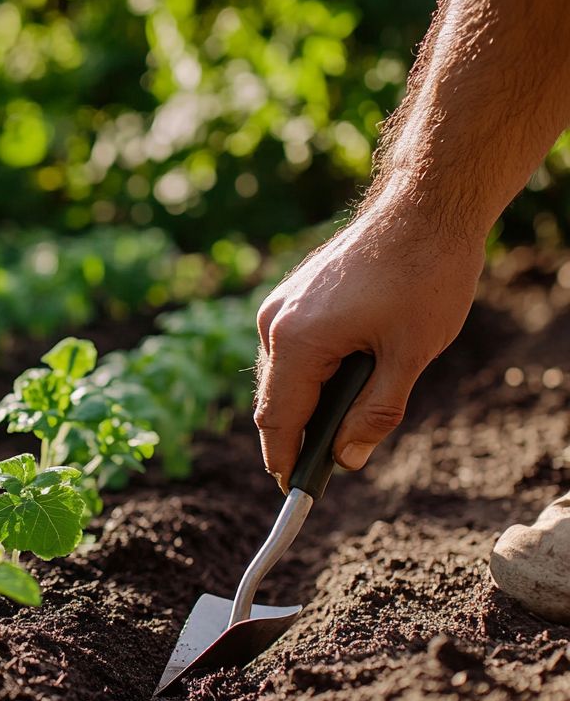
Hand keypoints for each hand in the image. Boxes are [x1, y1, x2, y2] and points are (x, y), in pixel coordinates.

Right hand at [253, 199, 483, 490]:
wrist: (425, 206)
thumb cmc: (424, 275)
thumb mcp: (410, 356)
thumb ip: (376, 414)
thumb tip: (348, 459)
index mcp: (297, 341)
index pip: (279, 420)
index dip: (285, 462)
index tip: (294, 494)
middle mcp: (275, 323)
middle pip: (275, 401)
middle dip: (298, 436)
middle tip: (329, 466)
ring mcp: (280, 306)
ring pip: (283, 376)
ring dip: (309, 403)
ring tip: (348, 420)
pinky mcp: (292, 296)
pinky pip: (290, 350)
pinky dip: (311, 374)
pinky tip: (347, 378)